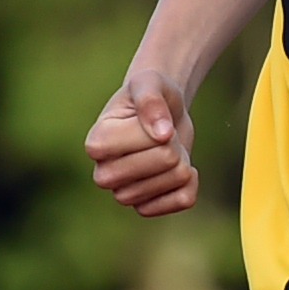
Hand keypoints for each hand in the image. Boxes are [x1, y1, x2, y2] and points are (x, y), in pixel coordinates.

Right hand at [85, 71, 197, 216]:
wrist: (162, 114)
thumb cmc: (151, 94)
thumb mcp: (149, 82)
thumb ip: (151, 100)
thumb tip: (162, 133)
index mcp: (96, 143)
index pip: (146, 141)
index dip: (160, 126)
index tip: (151, 119)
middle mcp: (103, 174)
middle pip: (165, 162)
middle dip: (174, 143)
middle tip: (162, 135)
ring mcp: (123, 195)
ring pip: (175, 182)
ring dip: (182, 161)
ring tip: (167, 149)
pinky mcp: (145, 207)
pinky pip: (184, 200)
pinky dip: (192, 182)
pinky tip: (180, 169)